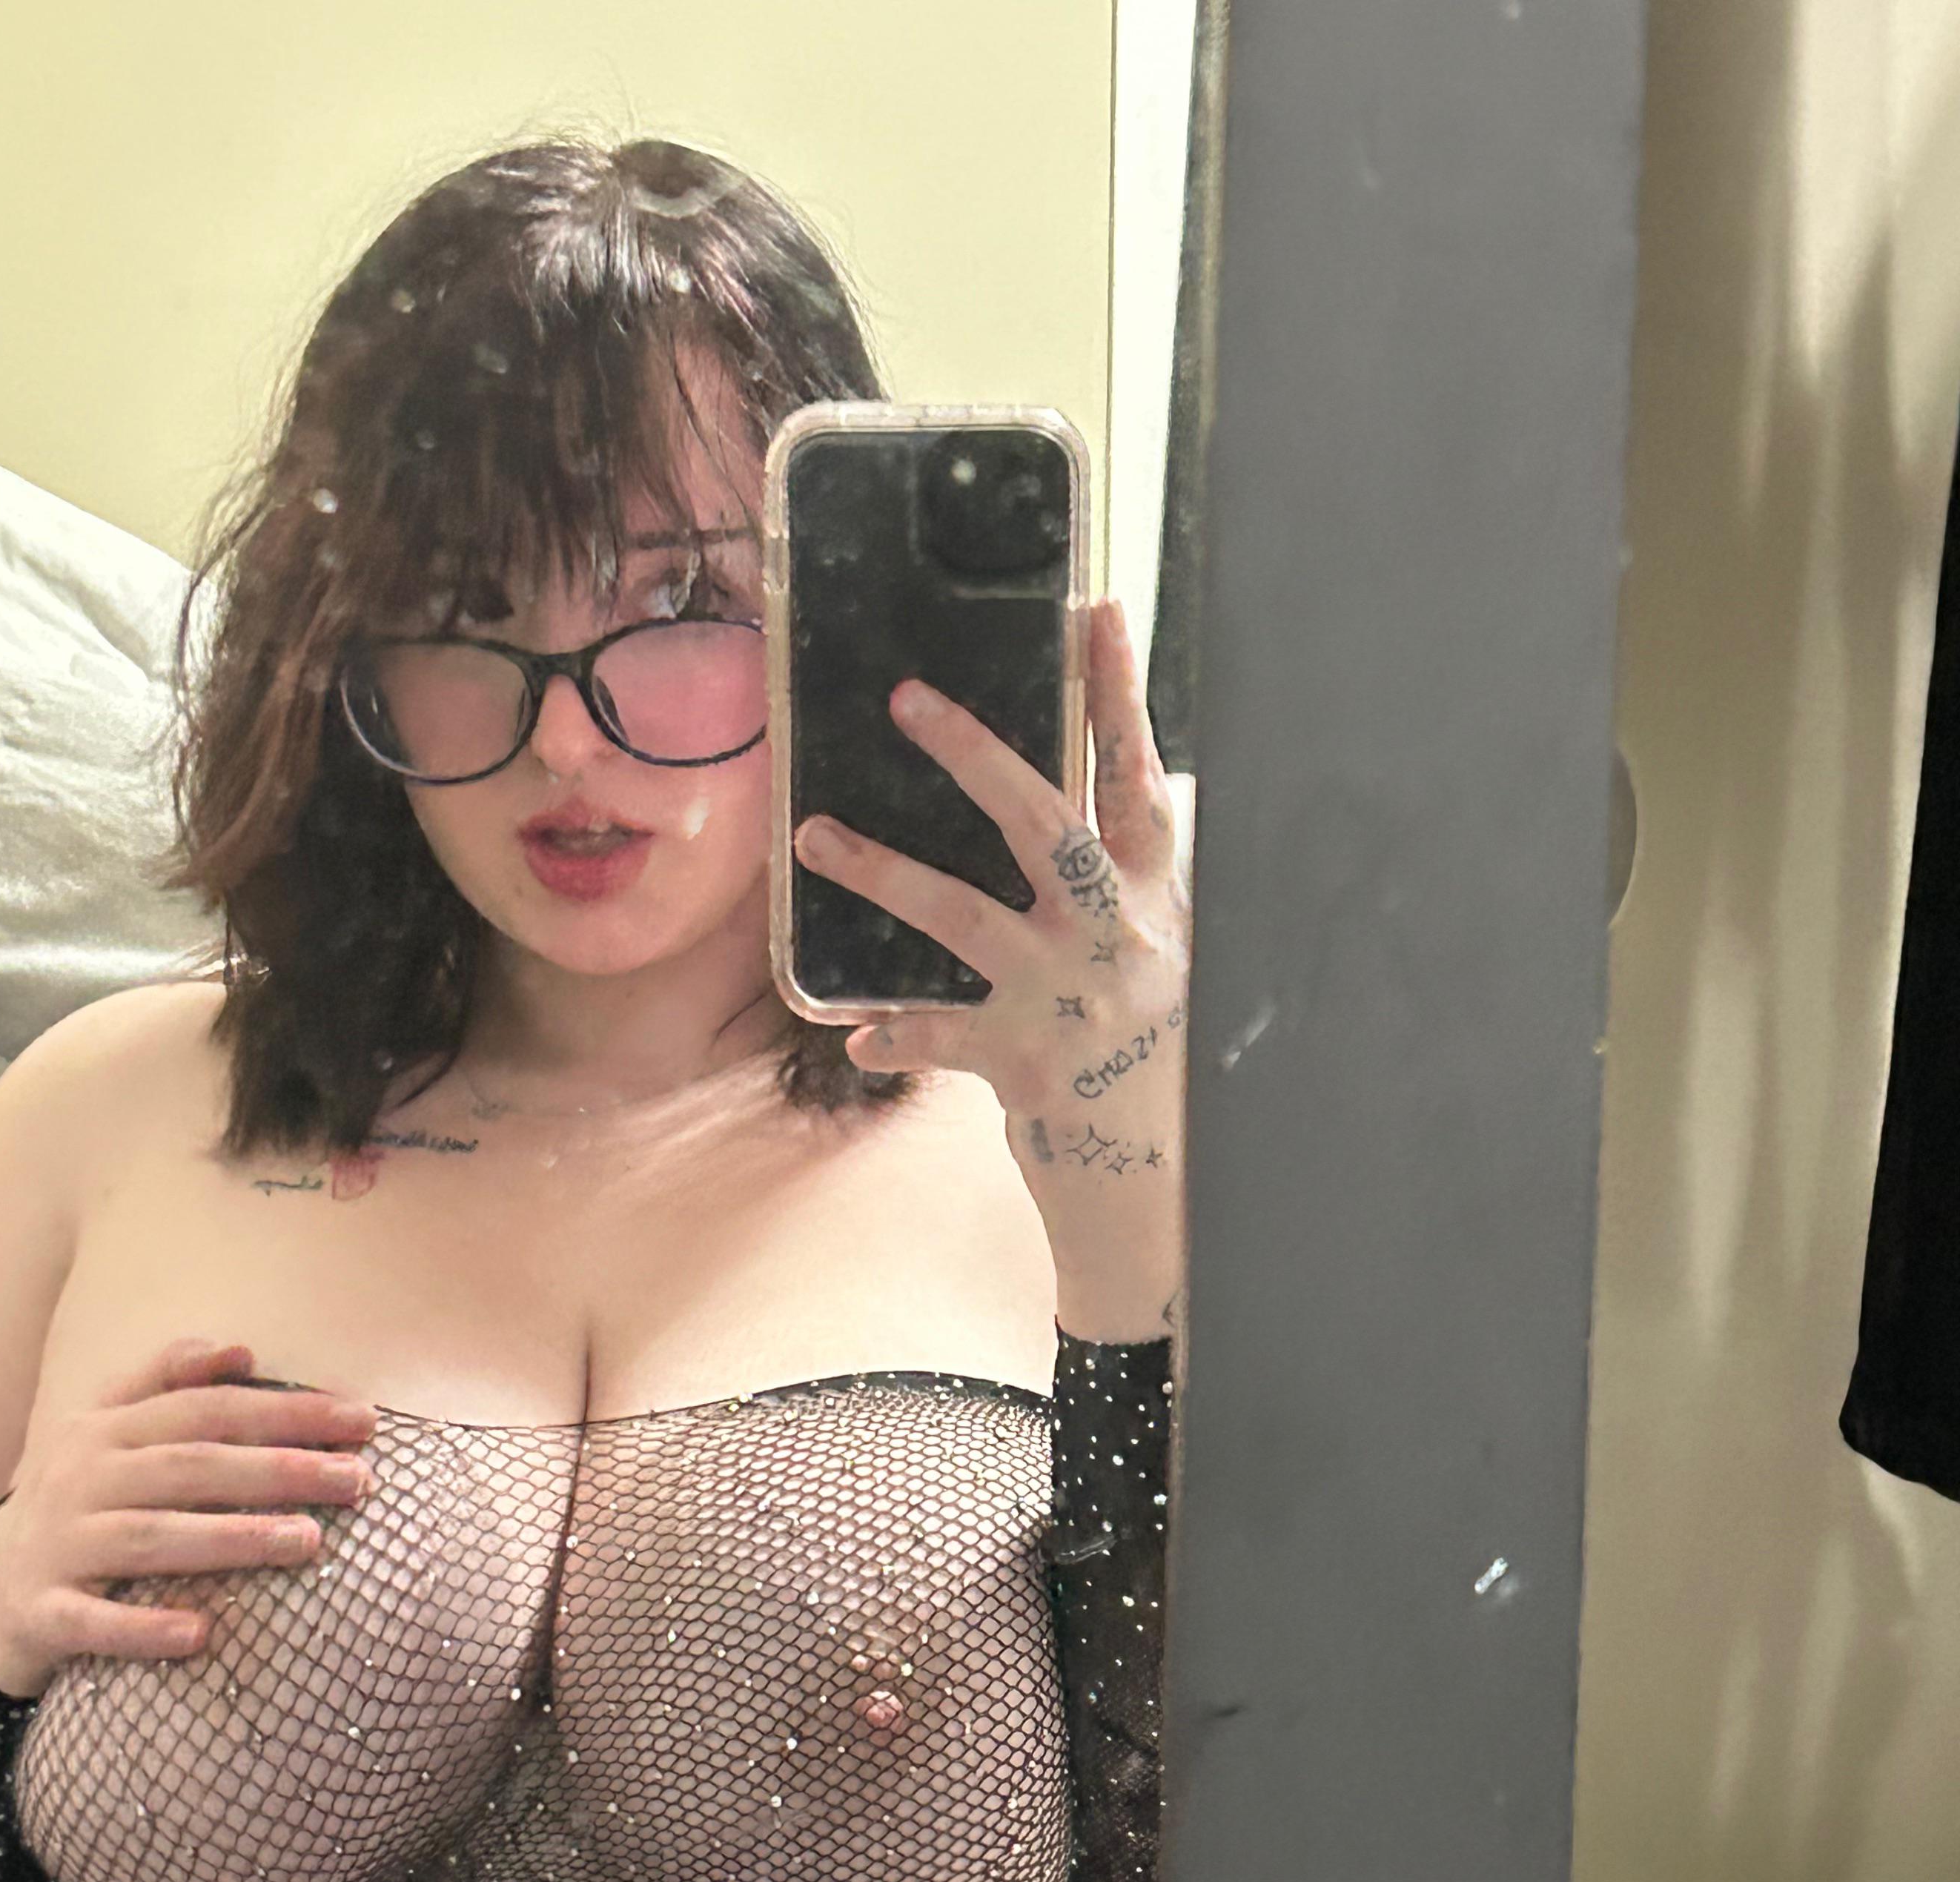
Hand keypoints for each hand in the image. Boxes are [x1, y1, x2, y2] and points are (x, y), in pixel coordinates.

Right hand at [0, 1336, 377, 1697]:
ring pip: (150, 1537)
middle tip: (358, 1480)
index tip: (362, 1419)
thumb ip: (165, 1384)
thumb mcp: (107, 1434)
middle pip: (190, 1467)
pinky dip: (144, 1627)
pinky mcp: (41, 1612)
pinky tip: (201, 1635)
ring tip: (307, 1540)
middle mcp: (80, 1478)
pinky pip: (94, 1622)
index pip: (206, 1410)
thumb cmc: (77, 1507)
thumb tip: (240, 1349)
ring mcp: (57, 1545)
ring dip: (231, 1538)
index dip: (285, 1409)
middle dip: (279, 1469)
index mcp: (105, 1430)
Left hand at [790, 600, 1186, 1337]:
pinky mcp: (1027, 1062)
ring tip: (811, 836)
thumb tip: (1096, 812)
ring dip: (880, 872)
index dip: (1119, 694)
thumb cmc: (1148, 1059)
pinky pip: (941, 1035)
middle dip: (975, 753)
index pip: (1137, 778)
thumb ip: (1124, 889)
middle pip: (1044, 820)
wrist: (1160, 1180)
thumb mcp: (1155, 960)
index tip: (1096, 611)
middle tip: (907, 698)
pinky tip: (854, 1038)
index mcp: (1153, 899)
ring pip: (962, 914)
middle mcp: (1116, 935)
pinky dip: (898, 1034)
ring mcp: (1069, 996)